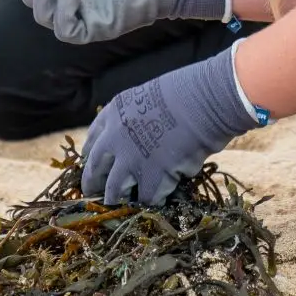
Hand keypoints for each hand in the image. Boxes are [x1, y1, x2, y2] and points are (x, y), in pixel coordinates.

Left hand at [82, 48, 257, 205]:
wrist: (206, 99)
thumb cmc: (186, 91)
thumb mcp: (148, 97)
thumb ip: (134, 119)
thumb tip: (134, 139)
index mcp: (114, 113)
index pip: (92, 141)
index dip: (90, 157)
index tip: (90, 165)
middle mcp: (115, 137)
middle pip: (95, 169)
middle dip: (93, 184)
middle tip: (94, 193)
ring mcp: (131, 159)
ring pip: (114, 190)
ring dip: (118, 198)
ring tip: (121, 203)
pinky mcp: (152, 176)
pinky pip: (146, 197)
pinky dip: (152, 200)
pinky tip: (158, 198)